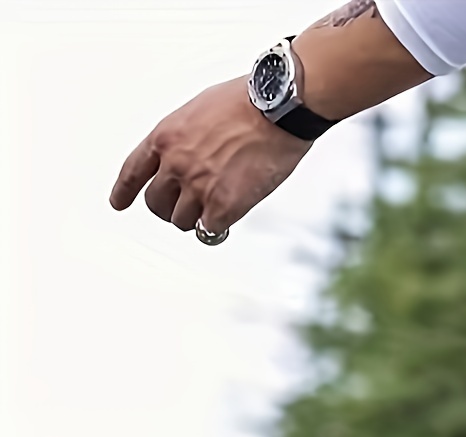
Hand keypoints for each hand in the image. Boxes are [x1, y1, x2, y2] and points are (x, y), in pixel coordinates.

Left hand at [110, 79, 309, 234]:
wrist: (275, 109)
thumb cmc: (245, 103)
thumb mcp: (198, 111)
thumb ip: (184, 138)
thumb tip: (188, 156)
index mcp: (165, 137)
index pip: (133, 172)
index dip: (123, 192)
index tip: (118, 203)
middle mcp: (176, 164)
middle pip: (156, 204)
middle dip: (169, 208)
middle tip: (184, 208)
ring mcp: (198, 187)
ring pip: (181, 221)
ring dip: (195, 218)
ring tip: (211, 209)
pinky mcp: (223, 206)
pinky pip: (209, 231)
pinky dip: (217, 227)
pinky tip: (227, 215)